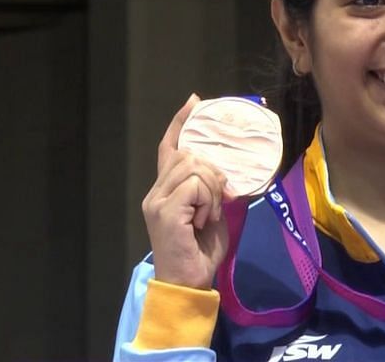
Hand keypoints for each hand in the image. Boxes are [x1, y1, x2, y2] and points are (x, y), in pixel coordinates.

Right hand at [142, 94, 234, 288]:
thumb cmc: (200, 253)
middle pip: (189, 154)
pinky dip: (208, 201)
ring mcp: (158, 201)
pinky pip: (196, 186)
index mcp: (165, 191)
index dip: (180, 123)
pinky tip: (205, 220)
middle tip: (220, 200)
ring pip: (194, 167)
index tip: (194, 102)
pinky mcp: (166, 212)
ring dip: (212, 189)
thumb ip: (213, 191)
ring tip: (210, 214)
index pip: (169, 148)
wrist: (188, 282)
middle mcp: (156, 192)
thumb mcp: (212, 214)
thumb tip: (227, 176)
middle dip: (214, 173)